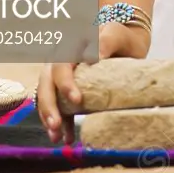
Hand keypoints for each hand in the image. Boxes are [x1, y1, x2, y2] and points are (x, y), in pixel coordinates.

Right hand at [36, 23, 150, 143]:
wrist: (126, 43)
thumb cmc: (121, 37)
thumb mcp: (116, 34)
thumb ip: (106, 41)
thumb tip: (94, 57)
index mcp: (71, 44)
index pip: (61, 64)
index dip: (64, 83)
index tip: (76, 100)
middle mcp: (62, 59)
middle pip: (47, 81)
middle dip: (49, 105)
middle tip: (56, 126)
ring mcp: (63, 75)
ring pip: (48, 95)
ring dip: (50, 117)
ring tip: (56, 137)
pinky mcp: (68, 89)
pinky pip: (60, 106)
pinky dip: (61, 122)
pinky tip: (66, 138)